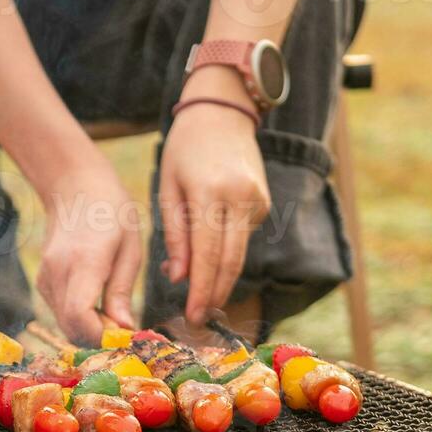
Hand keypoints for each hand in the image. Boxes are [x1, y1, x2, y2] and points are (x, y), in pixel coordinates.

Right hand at [34, 155, 141, 344]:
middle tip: (124, 329)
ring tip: (114, 314)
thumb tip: (125, 328)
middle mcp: (58, 272)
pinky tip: (98, 303)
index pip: (80, 315)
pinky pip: (61, 313)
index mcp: (84, 260)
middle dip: (99, 338)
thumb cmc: (112, 213)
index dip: (102, 336)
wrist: (75, 187)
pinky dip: (80, 318)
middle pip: (71, 327)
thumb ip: (122, 290)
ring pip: (65, 324)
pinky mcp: (43, 282)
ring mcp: (46, 277)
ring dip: (90, 330)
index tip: (125, 335)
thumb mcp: (130, 248)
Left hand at [158, 86, 270, 322]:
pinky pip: (244, 238)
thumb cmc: (184, 149)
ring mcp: (257, 201)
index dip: (202, 290)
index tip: (192, 316)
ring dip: (223, 280)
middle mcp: (240, 199)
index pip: (208, 256)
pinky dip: (227, 253)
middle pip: (230, 262)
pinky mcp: (264, 204)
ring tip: (203, 300)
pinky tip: (212, 253)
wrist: (222, 113)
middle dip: (215, 294)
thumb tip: (179, 278)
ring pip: (240, 255)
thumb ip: (175, 235)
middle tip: (198, 319)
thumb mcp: (168, 187)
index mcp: (210, 194)